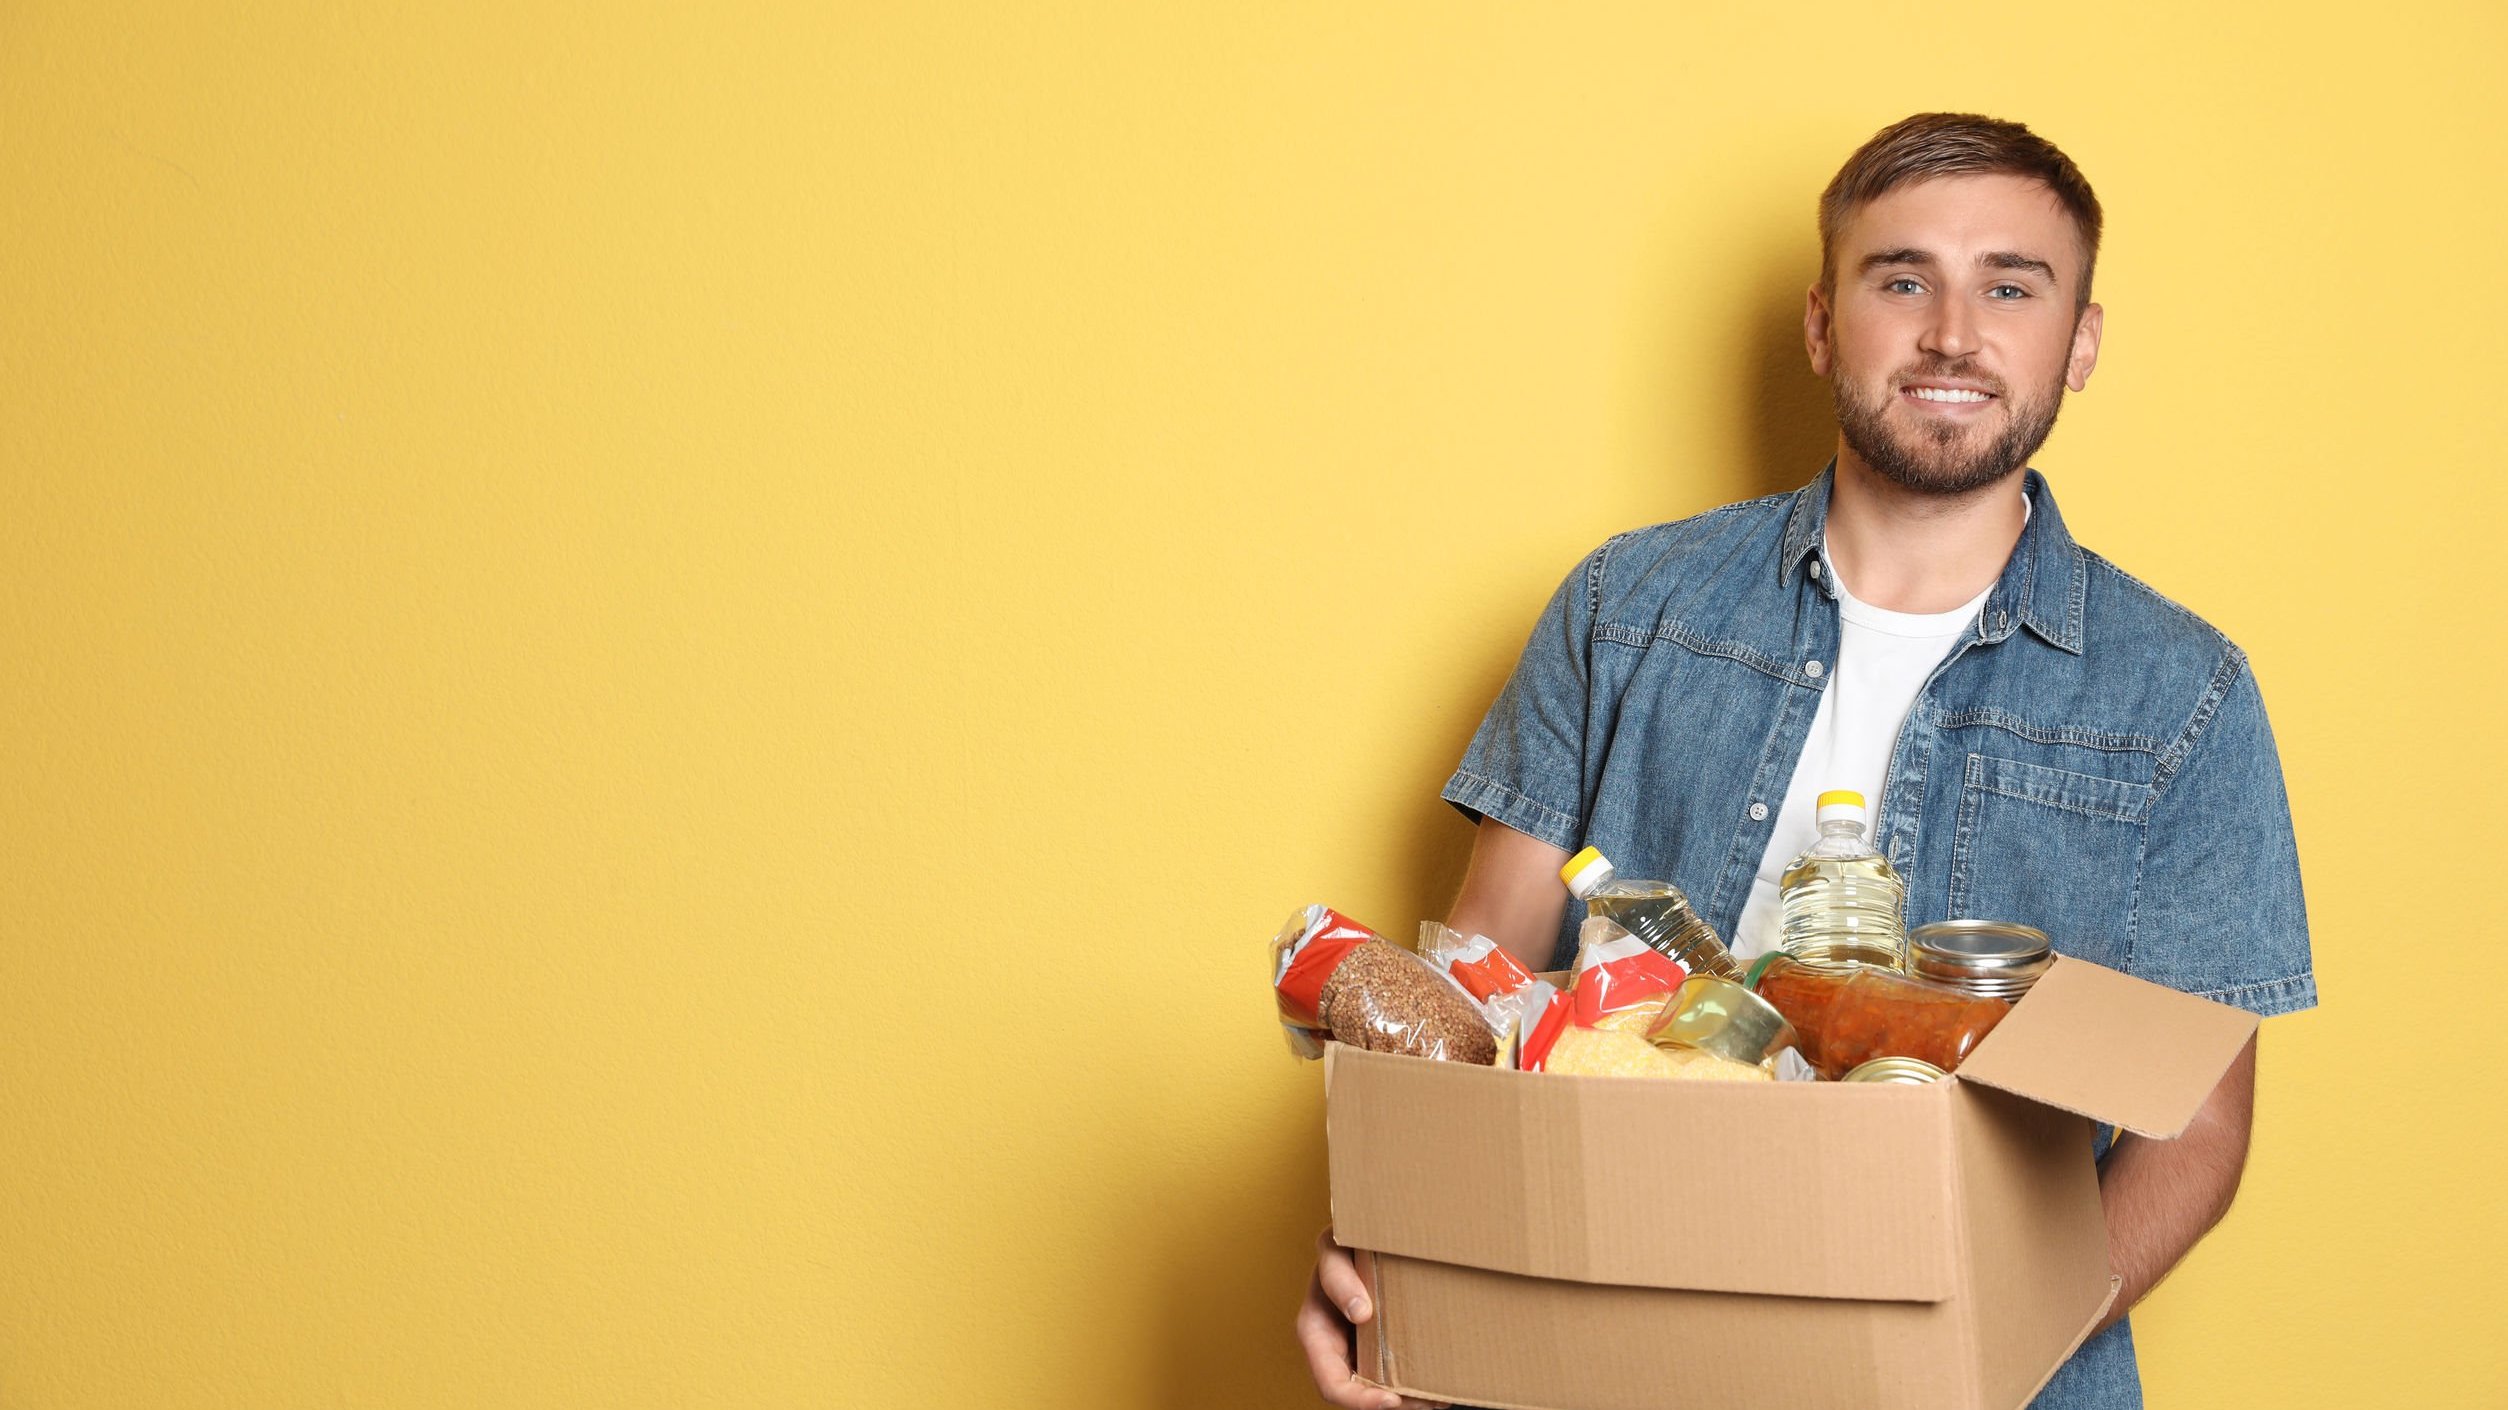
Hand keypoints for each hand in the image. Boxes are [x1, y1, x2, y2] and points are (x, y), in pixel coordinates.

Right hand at [1293, 1228, 1448, 1409]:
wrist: (1374, 1231)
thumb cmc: (1351, 1236)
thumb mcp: (1336, 1249)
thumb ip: (1339, 1275)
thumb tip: (1361, 1314)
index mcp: (1314, 1328)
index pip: (1330, 1382)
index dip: (1358, 1399)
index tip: (1392, 1399)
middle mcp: (1333, 1345)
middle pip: (1358, 1395)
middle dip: (1389, 1405)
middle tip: (1425, 1406)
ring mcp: (1354, 1345)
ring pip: (1377, 1390)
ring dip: (1407, 1401)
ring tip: (1438, 1401)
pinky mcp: (1375, 1343)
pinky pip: (1391, 1375)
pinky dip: (1413, 1386)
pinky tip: (1439, 1388)